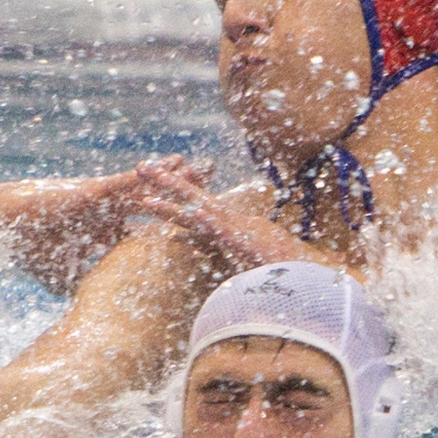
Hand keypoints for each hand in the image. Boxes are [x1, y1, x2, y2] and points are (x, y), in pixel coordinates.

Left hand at [135, 158, 311, 269]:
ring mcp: (232, 229)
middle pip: (188, 197)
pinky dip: (212, 222)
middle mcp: (223, 220)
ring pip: (201, 210)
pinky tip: (197, 214)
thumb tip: (176, 239)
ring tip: (154, 189)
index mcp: (216, 221)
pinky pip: (225, 232)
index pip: (187, 201)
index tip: (143, 177)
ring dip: (178, 199)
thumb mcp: (225, 251)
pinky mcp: (243, 244)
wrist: (298, 269)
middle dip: (164, 181)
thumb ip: (201, 244)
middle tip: (139, 167)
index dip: (166, 188)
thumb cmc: (266, 262)